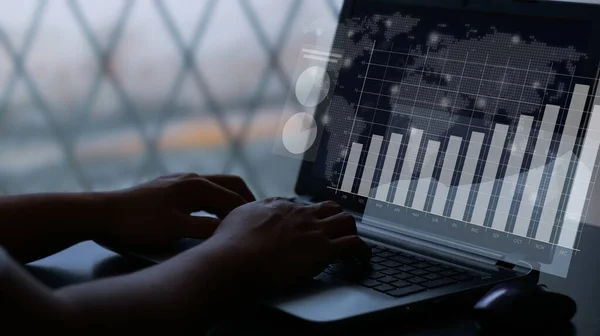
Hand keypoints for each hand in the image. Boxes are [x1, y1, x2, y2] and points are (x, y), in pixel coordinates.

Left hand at [102, 173, 254, 245]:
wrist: (103, 212)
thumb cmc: (139, 221)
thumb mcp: (176, 229)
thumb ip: (206, 229)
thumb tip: (231, 232)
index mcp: (197, 185)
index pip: (233, 198)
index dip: (248, 212)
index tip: (260, 226)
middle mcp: (191, 178)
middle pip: (230, 184)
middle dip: (245, 199)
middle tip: (256, 218)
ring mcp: (179, 180)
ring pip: (215, 187)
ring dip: (229, 200)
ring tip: (237, 219)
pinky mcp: (169, 187)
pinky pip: (202, 191)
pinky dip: (214, 201)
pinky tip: (210, 215)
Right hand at [207, 197, 370, 290]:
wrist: (235, 259)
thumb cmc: (230, 244)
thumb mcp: (238, 217)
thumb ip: (250, 213)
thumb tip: (252, 213)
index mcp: (280, 207)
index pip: (304, 207)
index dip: (310, 217)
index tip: (311, 226)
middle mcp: (301, 215)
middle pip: (330, 208)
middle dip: (335, 219)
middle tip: (335, 233)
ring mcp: (314, 231)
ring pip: (347, 220)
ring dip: (350, 232)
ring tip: (351, 244)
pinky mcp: (323, 250)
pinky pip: (354, 245)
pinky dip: (363, 252)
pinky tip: (362, 260)